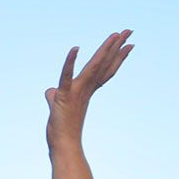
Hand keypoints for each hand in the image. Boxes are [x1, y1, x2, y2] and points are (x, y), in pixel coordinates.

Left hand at [45, 30, 132, 150]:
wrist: (63, 147)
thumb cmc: (61, 130)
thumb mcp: (56, 107)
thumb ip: (54, 96)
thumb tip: (49, 91)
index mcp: (85, 90)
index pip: (103, 70)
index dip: (115, 57)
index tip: (128, 44)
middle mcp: (84, 89)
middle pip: (102, 64)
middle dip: (116, 47)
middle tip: (129, 31)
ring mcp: (76, 92)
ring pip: (92, 67)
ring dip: (103, 50)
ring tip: (115, 35)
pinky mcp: (64, 96)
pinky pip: (66, 77)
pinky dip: (70, 63)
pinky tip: (75, 48)